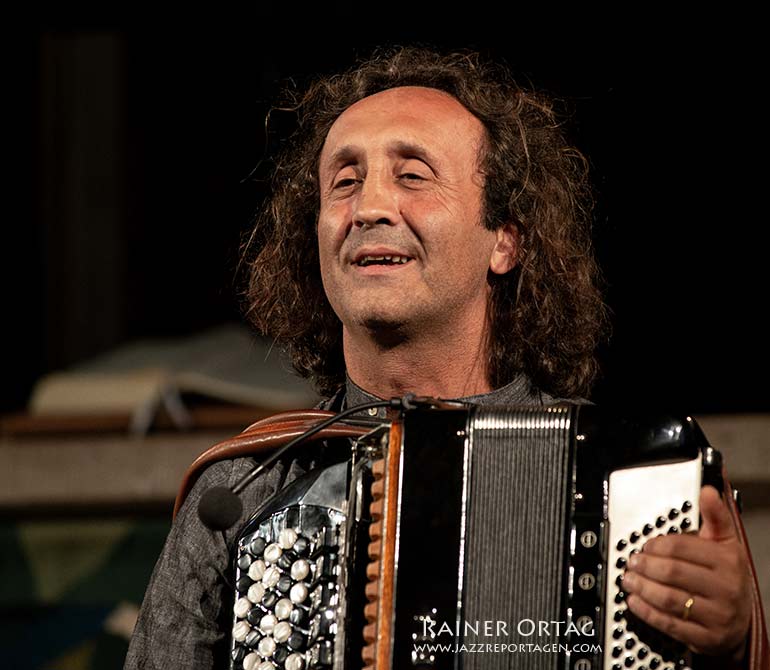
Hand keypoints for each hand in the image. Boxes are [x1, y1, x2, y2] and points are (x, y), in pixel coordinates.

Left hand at [622, 485, 750, 659]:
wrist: (742, 620)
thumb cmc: (727, 576)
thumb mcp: (725, 542)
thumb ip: (714, 516)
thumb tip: (707, 490)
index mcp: (728, 561)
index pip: (682, 548)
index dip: (656, 546)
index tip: (644, 546)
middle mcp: (726, 589)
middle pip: (672, 573)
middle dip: (645, 566)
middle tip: (631, 562)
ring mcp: (717, 616)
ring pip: (669, 599)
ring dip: (642, 588)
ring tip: (629, 580)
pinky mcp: (706, 638)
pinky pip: (670, 624)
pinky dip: (647, 612)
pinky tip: (635, 602)